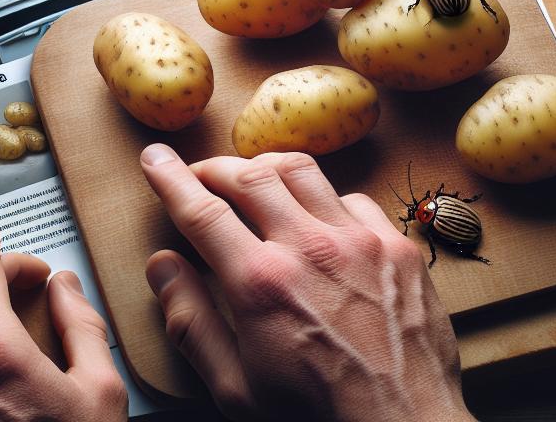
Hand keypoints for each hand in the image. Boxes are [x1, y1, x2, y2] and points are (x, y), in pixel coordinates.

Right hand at [140, 144, 473, 421]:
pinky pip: (353, 199)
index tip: (156, 159)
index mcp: (261, 284)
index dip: (171, 179)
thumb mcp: (235, 389)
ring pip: (302, 172)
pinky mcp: (399, 248)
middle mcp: (310, 249)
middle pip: (249, 176)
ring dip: (267, 169)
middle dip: (215, 168)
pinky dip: (324, 198)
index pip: (201, 210)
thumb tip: (163, 267)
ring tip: (253, 181)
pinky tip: (316, 218)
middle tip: (200, 176)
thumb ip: (191, 323)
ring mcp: (361, 242)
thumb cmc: (317, 418)